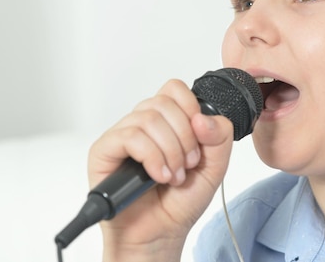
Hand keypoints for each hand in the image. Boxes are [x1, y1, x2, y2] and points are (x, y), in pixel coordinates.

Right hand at [88, 79, 233, 261]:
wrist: (159, 234)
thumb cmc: (179, 202)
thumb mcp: (214, 168)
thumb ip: (220, 138)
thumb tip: (202, 118)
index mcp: (166, 122)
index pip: (174, 89)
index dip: (190, 106)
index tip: (200, 134)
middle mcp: (142, 124)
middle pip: (163, 102)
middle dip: (184, 136)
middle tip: (188, 164)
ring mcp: (122, 135)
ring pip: (147, 118)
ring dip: (169, 150)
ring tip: (173, 176)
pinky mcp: (103, 150)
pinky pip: (129, 136)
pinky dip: (151, 156)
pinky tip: (158, 175)